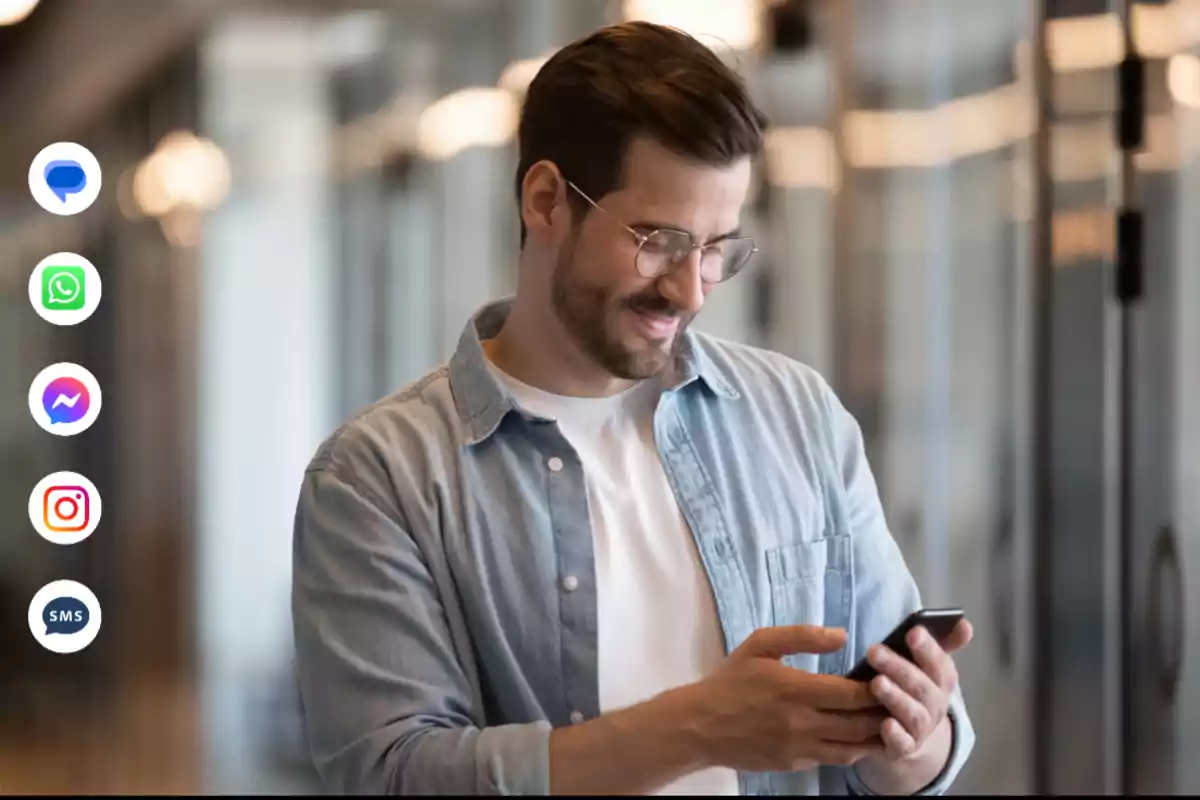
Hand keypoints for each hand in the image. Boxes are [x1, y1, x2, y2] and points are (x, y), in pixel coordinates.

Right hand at [685, 625, 887, 773]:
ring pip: (852, 748)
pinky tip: (857, 738)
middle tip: (899, 703)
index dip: (877, 688)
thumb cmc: (731, 680)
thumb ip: (802, 636)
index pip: (851, 693)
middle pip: (858, 723)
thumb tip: (841, 635)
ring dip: (873, 737)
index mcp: (795, 689)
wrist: (701, 725)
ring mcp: (799, 748)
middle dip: (883, 713)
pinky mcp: (794, 764)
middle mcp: (802, 722)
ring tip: (889, 724)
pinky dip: (850, 750)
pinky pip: (832, 759)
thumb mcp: (760, 644)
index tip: (891, 678)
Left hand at [862, 619, 972, 760]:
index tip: (913, 632)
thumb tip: (964, 623)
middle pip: (920, 686)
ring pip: (912, 713)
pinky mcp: (904, 748)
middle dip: (898, 668)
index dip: (927, 648)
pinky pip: (903, 743)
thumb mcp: (927, 664)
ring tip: (876, 683)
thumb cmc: (914, 687)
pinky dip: (895, 735)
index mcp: (942, 680)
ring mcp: (921, 728)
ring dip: (895, 698)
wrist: (914, 735)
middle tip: (874, 651)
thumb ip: (942, 642)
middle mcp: (935, 704)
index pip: (939, 663)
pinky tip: (885, 725)